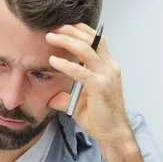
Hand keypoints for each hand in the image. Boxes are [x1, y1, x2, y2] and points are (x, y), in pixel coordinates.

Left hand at [45, 24, 131, 146]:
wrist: (111, 134)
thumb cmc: (99, 118)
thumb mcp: (78, 103)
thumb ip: (65, 96)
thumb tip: (50, 97)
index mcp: (107, 66)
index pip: (95, 39)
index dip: (79, 30)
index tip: (61, 27)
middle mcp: (109, 67)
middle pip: (91, 38)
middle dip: (71, 30)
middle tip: (53, 27)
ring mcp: (107, 75)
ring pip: (86, 49)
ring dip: (67, 40)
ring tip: (50, 37)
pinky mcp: (100, 86)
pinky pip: (80, 70)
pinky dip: (65, 64)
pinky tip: (53, 61)